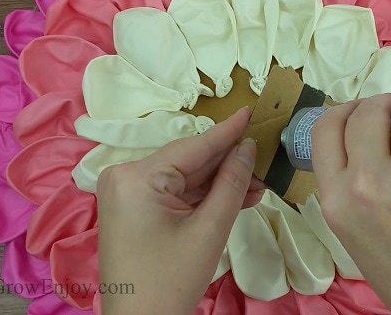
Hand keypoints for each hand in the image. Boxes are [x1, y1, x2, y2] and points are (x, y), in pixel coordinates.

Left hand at [97, 107, 263, 314]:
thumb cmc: (172, 280)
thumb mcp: (209, 230)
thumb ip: (231, 183)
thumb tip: (247, 148)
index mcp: (137, 177)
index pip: (192, 148)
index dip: (226, 131)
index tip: (250, 110)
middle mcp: (125, 177)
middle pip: (187, 162)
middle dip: (228, 163)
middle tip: (265, 156)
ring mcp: (126, 193)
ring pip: (183, 179)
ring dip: (219, 183)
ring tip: (259, 184)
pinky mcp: (132, 209)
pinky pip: (173, 194)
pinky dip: (201, 197)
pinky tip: (235, 196)